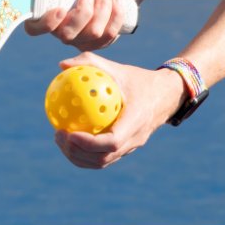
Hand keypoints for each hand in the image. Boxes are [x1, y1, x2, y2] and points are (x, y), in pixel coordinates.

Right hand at [25, 0, 134, 50]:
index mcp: (47, 16)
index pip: (34, 29)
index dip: (45, 24)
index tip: (60, 9)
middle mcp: (60, 32)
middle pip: (67, 35)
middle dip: (83, 13)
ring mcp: (79, 41)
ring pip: (92, 33)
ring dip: (102, 9)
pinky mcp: (98, 44)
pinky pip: (108, 35)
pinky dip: (115, 15)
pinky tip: (116, 2)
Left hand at [53, 52, 187, 168]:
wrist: (166, 95)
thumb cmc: (138, 79)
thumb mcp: (117, 68)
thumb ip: (90, 63)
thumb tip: (61, 65)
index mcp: (136, 121)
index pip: (112, 142)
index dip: (89, 143)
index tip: (69, 133)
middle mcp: (135, 139)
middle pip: (103, 158)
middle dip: (77, 152)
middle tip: (58, 135)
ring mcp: (131, 147)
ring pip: (102, 162)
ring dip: (78, 156)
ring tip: (59, 139)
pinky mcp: (126, 149)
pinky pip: (103, 157)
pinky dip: (84, 153)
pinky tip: (68, 138)